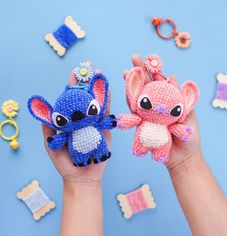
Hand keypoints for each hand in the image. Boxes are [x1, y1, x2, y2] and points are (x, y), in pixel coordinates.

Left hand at [42, 67, 110, 186]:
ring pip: (97, 102)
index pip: (71, 98)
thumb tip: (44, 112)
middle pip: (85, 96)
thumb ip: (48, 128)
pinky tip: (108, 90)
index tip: (75, 71)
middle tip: (90, 66)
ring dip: (99, 87)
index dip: (72, 84)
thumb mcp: (51, 144)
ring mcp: (94, 123)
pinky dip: (107, 102)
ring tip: (100, 73)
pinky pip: (106, 114)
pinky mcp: (104, 130)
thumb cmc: (64, 163)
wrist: (82, 177)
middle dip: (88, 81)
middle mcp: (83, 118)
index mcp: (70, 120)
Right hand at [124, 55, 201, 170]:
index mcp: (169, 102)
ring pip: (137, 97)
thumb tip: (173, 77)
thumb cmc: (189, 137)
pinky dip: (132, 102)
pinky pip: (135, 112)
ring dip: (132, 84)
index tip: (148, 58)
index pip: (160, 82)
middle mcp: (156, 106)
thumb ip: (182, 97)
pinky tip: (128, 91)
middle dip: (139, 72)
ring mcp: (147, 115)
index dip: (154, 70)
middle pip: (146, 86)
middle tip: (133, 59)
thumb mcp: (189, 115)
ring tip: (127, 72)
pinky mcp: (141, 125)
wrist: (182, 158)